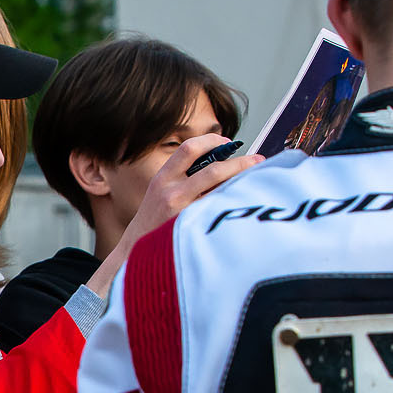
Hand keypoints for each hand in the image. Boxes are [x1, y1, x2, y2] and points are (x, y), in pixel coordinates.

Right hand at [88, 134, 262, 296]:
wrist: (136, 251)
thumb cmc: (154, 220)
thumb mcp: (160, 191)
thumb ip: (183, 175)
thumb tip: (221, 161)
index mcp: (162, 178)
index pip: (189, 149)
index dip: (212, 141)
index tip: (227, 142)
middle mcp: (171, 193)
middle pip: (213, 169)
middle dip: (240, 163)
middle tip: (256, 160)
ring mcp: (183, 212)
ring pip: (221, 191)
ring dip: (242, 183)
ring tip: (256, 179)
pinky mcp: (192, 228)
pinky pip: (219, 211)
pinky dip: (233, 203)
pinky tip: (243, 201)